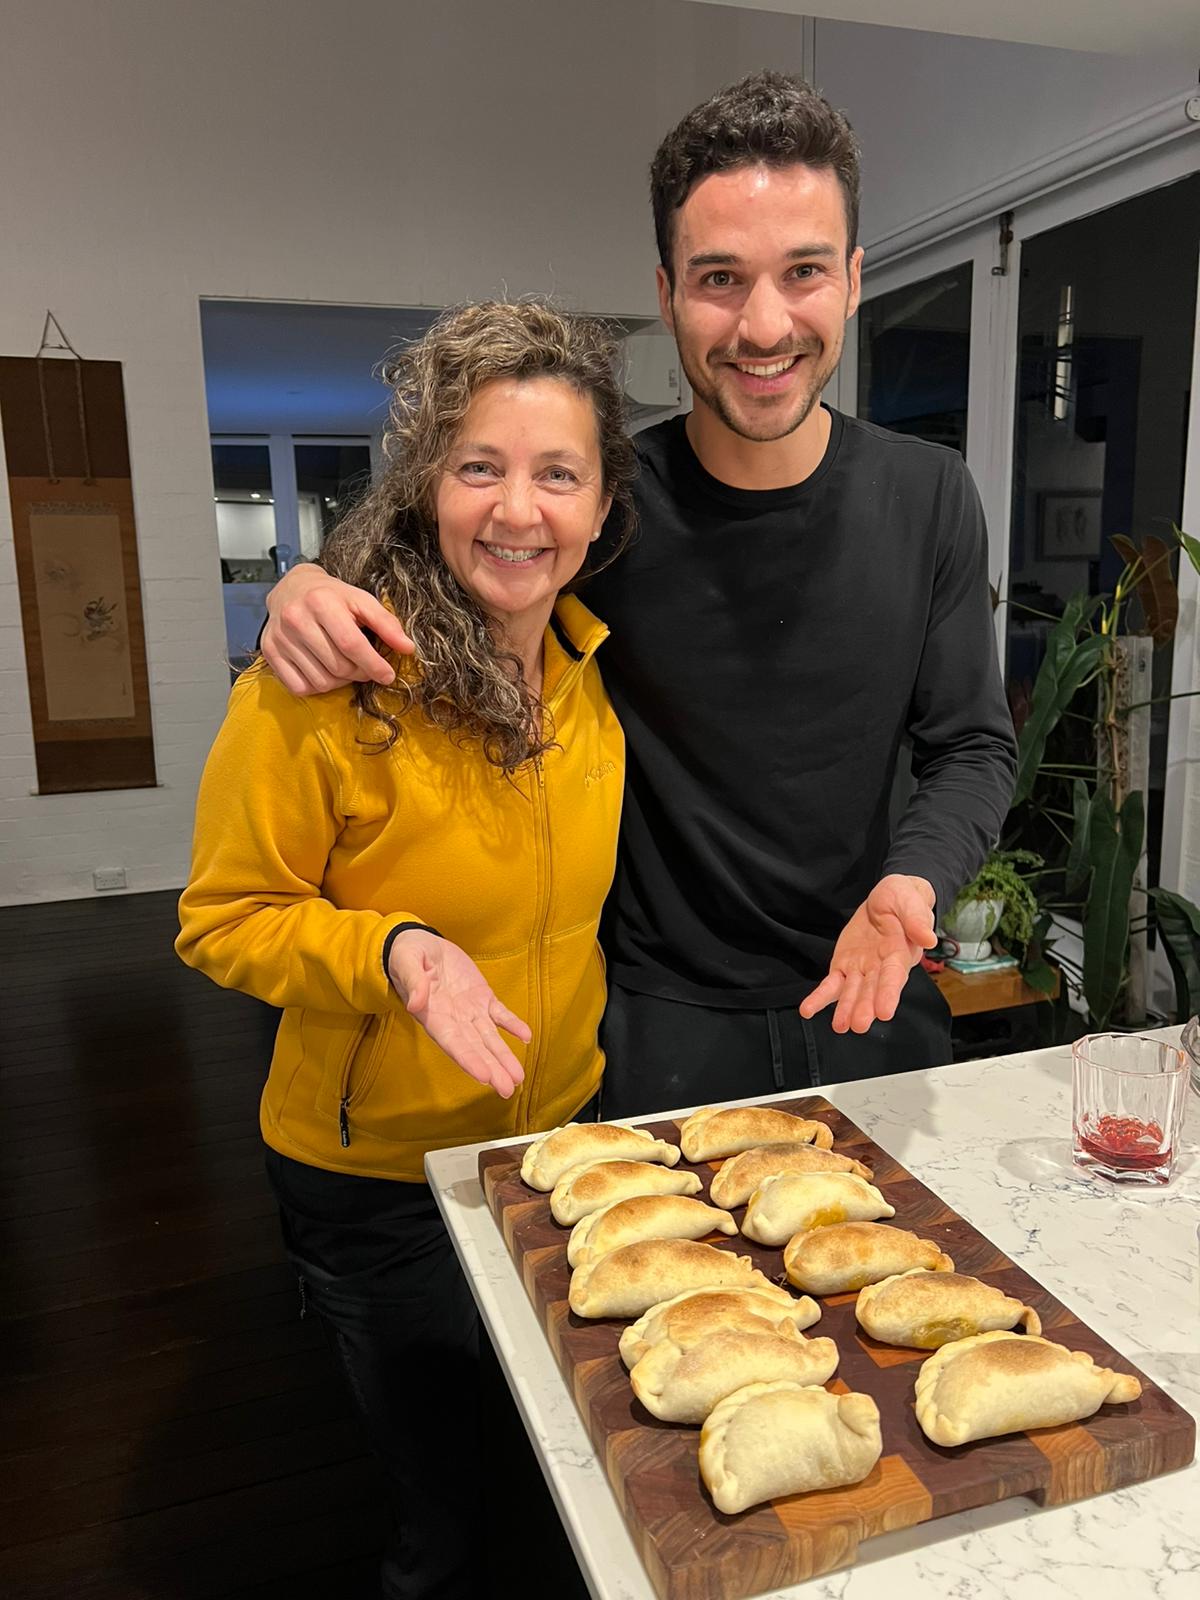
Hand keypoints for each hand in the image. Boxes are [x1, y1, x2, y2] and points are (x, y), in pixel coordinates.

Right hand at [261, 564, 413, 695]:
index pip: (351, 644)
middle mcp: (296, 619)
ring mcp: (280, 637)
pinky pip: (299, 687)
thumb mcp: (361, 600)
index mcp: (321, 602)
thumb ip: (386, 623)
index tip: (387, 675)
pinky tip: (325, 671)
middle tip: (366, 667)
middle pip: (338, 666)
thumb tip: (408, 648)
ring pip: (321, 681)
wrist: (291, 588)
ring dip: (340, 682)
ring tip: (345, 666)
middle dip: (360, 673)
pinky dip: (318, 686)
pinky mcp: (269, 652)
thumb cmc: (331, 596)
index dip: (373, 664)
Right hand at [387, 929, 530, 1097]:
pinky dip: (513, 1024)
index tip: (484, 1076)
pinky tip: (527, 1036)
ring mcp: (469, 1010)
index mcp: (432, 1015)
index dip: (468, 1059)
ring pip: (490, 1037)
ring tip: (518, 1077)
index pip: (452, 1042)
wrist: (420, 945)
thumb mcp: (406, 962)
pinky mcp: (481, 997)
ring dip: (504, 1056)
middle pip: (474, 1048)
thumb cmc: (407, 956)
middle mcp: (452, 1019)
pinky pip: (500, 1013)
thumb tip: (415, 1004)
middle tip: (507, 1089)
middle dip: (492, 1068)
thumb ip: (413, 982)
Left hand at [799, 875, 936, 1034]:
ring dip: (845, 1008)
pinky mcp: (844, 965)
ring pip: (852, 991)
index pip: (894, 975)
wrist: (888, 898)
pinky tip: (807, 1010)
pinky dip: (820, 997)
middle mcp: (881, 966)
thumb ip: (917, 919)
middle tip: (859, 1025)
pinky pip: (831, 983)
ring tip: (840, 1026)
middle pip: (873, 989)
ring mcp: (861, 968)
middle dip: (866, 1007)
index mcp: (900, 953)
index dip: (889, 993)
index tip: (884, 1012)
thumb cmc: (904, 900)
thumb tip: (928, 938)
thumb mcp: (910, 901)